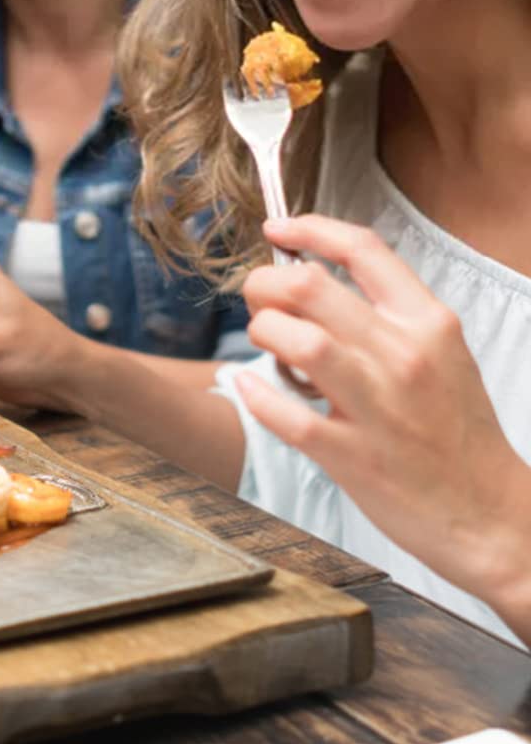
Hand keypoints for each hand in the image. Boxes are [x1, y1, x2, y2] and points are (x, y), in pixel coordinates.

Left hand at [237, 213, 530, 607]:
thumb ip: (387, 314)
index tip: (277, 229)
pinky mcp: (355, 458)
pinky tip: (249, 387)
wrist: (493, 516)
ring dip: (264, 333)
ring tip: (267, 343)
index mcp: (428, 324)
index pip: (363, 250)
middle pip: (309, 287)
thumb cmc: (455, 431)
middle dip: (265, 284)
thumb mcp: (441, 353)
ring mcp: (381, 408)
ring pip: (298, 341)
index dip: (309, 228)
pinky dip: (257, 396)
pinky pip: (287, 416)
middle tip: (259, 301)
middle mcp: (405, 357)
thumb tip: (314, 276)